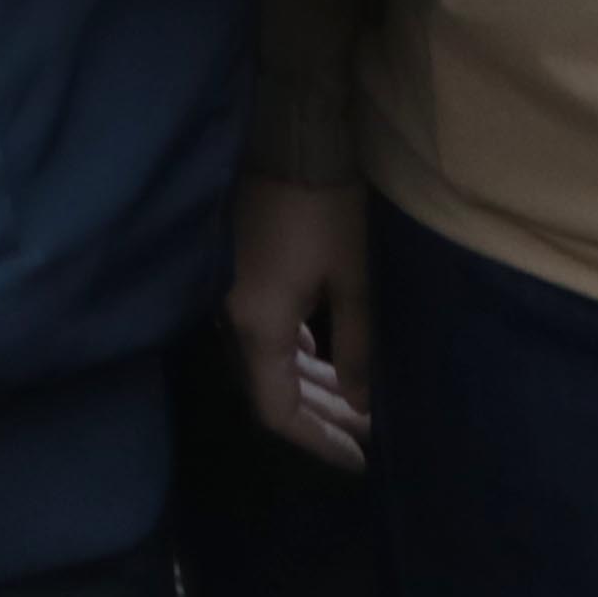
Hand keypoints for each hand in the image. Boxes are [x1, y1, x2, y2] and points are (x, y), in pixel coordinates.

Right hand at [228, 178, 375, 467]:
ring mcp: (230, 296)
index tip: (360, 458)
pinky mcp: (237, 275)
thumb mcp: (352, 280)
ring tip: (354, 400)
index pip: (278, 410)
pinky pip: (262, 333)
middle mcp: (234, 319)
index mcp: (259, 325)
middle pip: (271, 389)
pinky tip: (322, 356)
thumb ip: (356, 348)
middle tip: (368, 433)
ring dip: (309, 385)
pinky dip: (293, 354)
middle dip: (321, 415)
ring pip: (267, 362)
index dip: (318, 440)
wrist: (286, 138)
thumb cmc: (323, 209)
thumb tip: (361, 402)